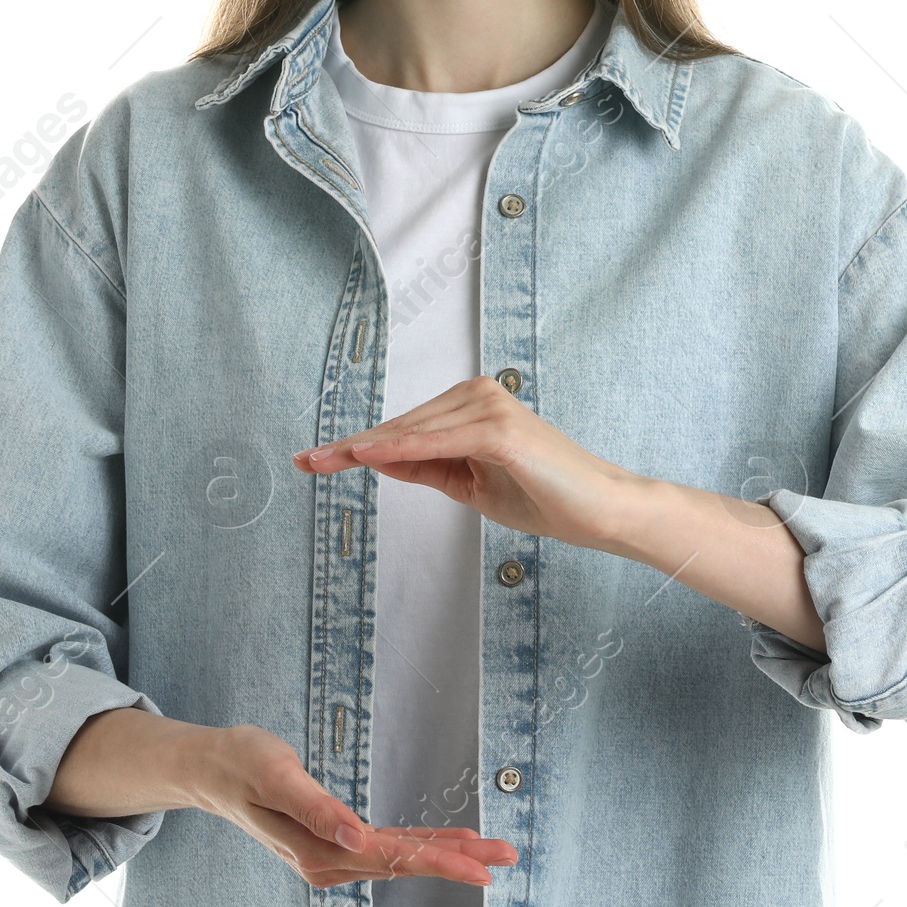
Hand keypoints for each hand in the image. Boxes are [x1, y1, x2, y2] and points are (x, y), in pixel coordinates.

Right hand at [193, 723, 517, 889]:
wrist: (214, 770)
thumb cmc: (243, 764)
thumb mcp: (276, 775)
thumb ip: (316, 808)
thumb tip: (356, 839)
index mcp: (320, 850)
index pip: (393, 858)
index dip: (439, 861)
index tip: (481, 867)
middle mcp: (331, 860)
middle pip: (405, 862)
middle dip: (458, 859)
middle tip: (507, 855)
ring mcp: (333, 855)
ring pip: (401, 857)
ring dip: (445, 853)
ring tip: (490, 851)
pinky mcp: (335, 842)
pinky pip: (387, 848)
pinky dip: (420, 845)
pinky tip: (446, 843)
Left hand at [293, 375, 643, 550]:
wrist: (600, 510)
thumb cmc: (544, 496)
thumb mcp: (470, 484)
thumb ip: (427, 466)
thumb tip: (376, 457)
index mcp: (474, 405)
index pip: (406, 427)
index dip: (359, 443)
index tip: (316, 457)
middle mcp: (479, 395)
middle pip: (402, 425)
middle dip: (353, 446)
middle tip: (306, 460)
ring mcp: (490, 408)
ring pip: (414, 431)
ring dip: (368, 447)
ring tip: (325, 460)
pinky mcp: (500, 430)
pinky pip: (439, 441)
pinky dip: (401, 448)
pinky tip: (369, 456)